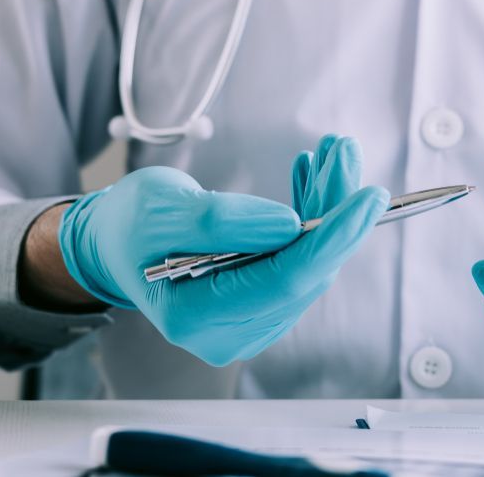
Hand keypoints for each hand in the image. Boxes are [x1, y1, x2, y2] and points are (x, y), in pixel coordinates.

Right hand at [57, 134, 388, 365]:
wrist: (114, 244)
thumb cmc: (128, 224)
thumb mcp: (161, 208)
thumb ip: (220, 220)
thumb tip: (289, 224)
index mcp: (195, 315)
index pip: (285, 279)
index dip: (332, 237)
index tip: (368, 196)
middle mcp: (228, 332)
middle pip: (304, 270)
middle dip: (334, 209)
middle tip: (344, 151)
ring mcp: (246, 323)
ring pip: (308, 263)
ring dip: (326, 207)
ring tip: (327, 154)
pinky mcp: (259, 305)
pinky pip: (298, 259)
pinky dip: (309, 217)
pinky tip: (309, 177)